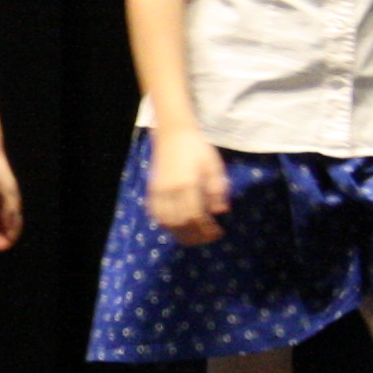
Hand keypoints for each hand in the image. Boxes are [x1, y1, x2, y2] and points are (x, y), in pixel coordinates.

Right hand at [146, 129, 229, 246]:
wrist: (173, 134)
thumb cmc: (197, 149)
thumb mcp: (213, 166)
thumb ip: (217, 189)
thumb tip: (221, 211)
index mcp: (188, 183)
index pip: (195, 214)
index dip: (206, 228)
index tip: (217, 233)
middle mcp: (171, 190)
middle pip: (180, 222)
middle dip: (195, 235)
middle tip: (208, 238)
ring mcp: (159, 190)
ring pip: (166, 221)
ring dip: (179, 233)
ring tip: (193, 237)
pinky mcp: (152, 190)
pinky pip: (156, 214)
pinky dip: (166, 225)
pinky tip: (176, 227)